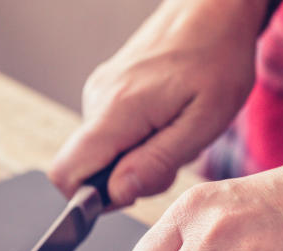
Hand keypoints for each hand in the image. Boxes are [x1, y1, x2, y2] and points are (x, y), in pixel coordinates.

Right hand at [48, 0, 267, 206]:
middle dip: (125, 180)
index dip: (89, 199)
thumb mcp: (203, 122)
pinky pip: (109, 134)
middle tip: (171, 158)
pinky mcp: (106, 90)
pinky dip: (137, 140)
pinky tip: (167, 120)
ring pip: (101, 154)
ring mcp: (98, 93)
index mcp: (117, 111)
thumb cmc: (217, 59)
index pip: (65, 174)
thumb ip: (157, 162)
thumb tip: (116, 193)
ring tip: (176, 133)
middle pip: (85, 169)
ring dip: (137, 159)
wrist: (213, 8)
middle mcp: (97, 100)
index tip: (132, 191)